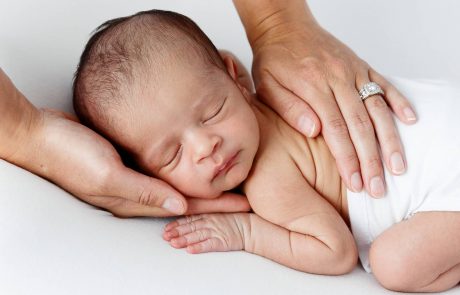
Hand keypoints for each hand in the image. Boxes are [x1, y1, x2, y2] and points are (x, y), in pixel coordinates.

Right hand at [32, 110, 250, 216]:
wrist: (43, 136)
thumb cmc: (70, 155)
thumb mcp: (107, 173)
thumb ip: (143, 191)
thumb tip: (180, 206)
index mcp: (134, 199)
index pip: (185, 206)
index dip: (216, 204)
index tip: (242, 203)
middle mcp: (137, 191)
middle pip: (186, 198)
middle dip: (216, 198)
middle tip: (243, 195)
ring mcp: (133, 177)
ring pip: (177, 185)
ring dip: (201, 184)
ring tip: (226, 180)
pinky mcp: (129, 162)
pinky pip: (163, 170)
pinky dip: (182, 169)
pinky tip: (192, 164)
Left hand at [163, 213, 248, 252]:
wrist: (251, 227)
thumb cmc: (235, 221)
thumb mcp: (218, 214)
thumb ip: (204, 215)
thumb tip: (189, 218)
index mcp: (208, 216)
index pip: (189, 220)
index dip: (177, 224)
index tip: (166, 228)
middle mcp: (210, 223)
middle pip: (190, 228)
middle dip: (176, 232)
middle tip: (165, 237)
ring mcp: (216, 232)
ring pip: (196, 236)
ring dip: (184, 240)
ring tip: (173, 244)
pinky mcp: (222, 242)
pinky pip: (209, 245)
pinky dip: (199, 247)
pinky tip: (190, 250)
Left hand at [251, 22, 416, 197]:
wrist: (285, 27)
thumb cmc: (274, 59)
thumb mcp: (268, 85)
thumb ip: (289, 108)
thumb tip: (313, 130)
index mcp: (313, 86)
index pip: (335, 130)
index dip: (347, 159)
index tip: (356, 183)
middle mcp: (338, 78)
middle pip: (360, 125)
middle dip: (371, 160)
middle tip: (378, 187)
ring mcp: (353, 70)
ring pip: (378, 108)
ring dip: (390, 139)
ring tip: (398, 166)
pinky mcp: (361, 65)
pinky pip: (384, 84)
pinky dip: (399, 102)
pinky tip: (410, 121)